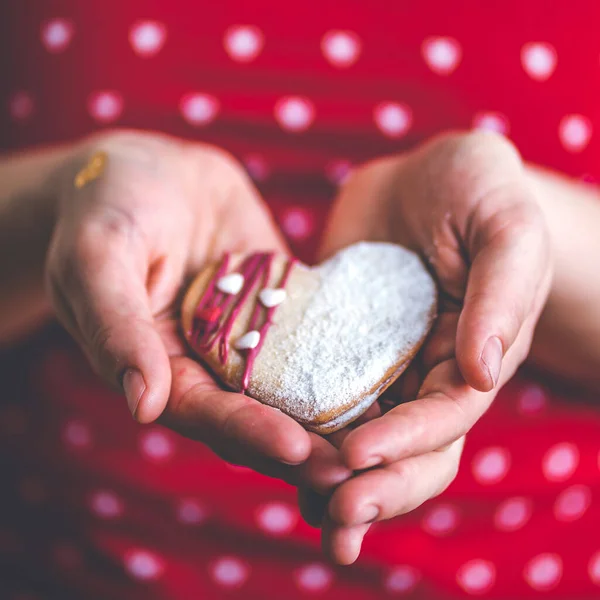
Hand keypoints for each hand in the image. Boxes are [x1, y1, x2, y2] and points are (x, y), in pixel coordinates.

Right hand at [46, 130, 350, 492]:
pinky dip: (348, 353)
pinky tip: (391, 368)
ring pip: (293, 384)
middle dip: (303, 443)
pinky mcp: (281, 305)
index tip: (295, 449)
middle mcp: (208, 361)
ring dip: (334, 411)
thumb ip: (116, 327)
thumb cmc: (105, 206)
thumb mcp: (98, 257)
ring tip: (384, 432)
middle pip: (257, 413)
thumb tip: (142, 405)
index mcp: (158, 365)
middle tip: (354, 466)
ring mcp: (249, 335)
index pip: (205, 412)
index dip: (248, 432)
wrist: (148, 168)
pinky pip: (316, 332)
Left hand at [314, 131, 551, 562]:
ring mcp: (377, 365)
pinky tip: (269, 450)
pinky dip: (299, 428)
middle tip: (334, 515)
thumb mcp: (504, 229)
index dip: (406, 443)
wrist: (423, 177)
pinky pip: (315, 393)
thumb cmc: (478, 192)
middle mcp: (424, 374)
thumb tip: (484, 373)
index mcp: (472, 358)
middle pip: (407, 450)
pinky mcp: (334, 346)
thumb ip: (503, 294)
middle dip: (375, 486)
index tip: (358, 457)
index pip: (445, 419)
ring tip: (306, 514)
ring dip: (335, 479)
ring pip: (359, 435)